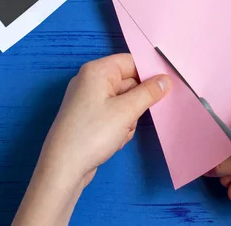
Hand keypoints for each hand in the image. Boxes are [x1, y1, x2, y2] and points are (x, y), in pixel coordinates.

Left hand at [13, 54, 170, 225]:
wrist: (63, 168)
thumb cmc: (93, 134)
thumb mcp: (127, 111)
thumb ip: (149, 92)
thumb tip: (166, 80)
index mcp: (97, 71)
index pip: (131, 61)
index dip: (149, 72)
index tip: (166, 86)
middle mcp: (90, 81)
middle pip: (128, 82)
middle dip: (137, 102)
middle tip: (135, 117)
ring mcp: (88, 100)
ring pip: (124, 101)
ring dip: (129, 118)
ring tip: (120, 132)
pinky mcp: (89, 118)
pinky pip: (114, 114)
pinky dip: (119, 126)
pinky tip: (114, 140)